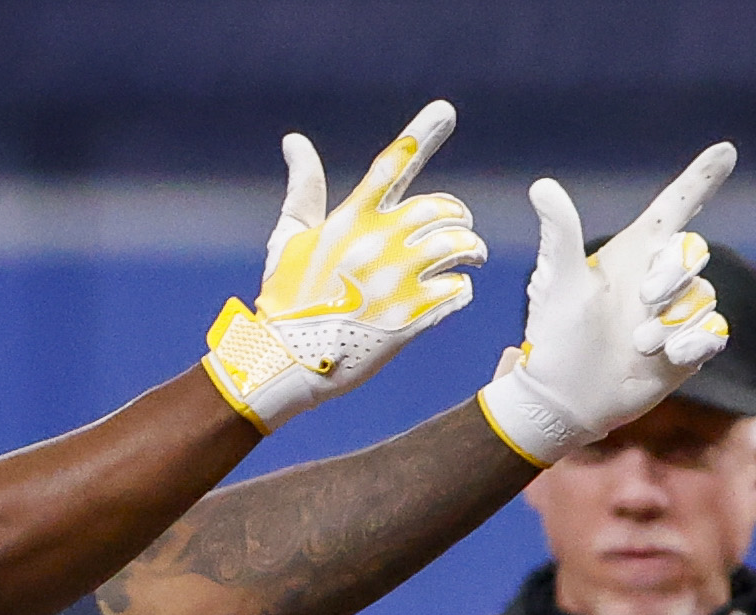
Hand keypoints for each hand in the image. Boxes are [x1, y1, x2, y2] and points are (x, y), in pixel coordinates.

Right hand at [202, 100, 486, 433]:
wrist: (286, 362)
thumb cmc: (284, 300)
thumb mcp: (287, 239)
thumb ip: (303, 189)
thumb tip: (295, 141)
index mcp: (350, 220)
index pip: (392, 165)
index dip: (422, 133)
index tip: (446, 110)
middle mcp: (378, 243)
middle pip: (440, 208)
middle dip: (458, 216)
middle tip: (462, 229)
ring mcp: (396, 281)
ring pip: (457, 247)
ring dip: (470, 250)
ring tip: (470, 258)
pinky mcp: (411, 318)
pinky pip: (457, 290)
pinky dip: (462, 288)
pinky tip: (455, 291)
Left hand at [475, 143, 737, 464]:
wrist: (565, 398)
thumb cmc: (556, 336)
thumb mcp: (559, 282)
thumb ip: (561, 233)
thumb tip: (542, 187)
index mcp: (633, 252)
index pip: (675, 206)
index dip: (701, 179)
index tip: (725, 151)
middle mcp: (659, 277)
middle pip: (695, 251)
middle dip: (674, 273)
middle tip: (644, 300)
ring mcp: (677, 313)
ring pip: (705, 295)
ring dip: (674, 319)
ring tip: (639, 344)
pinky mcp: (689, 347)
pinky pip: (716, 330)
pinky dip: (697, 340)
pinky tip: (671, 356)